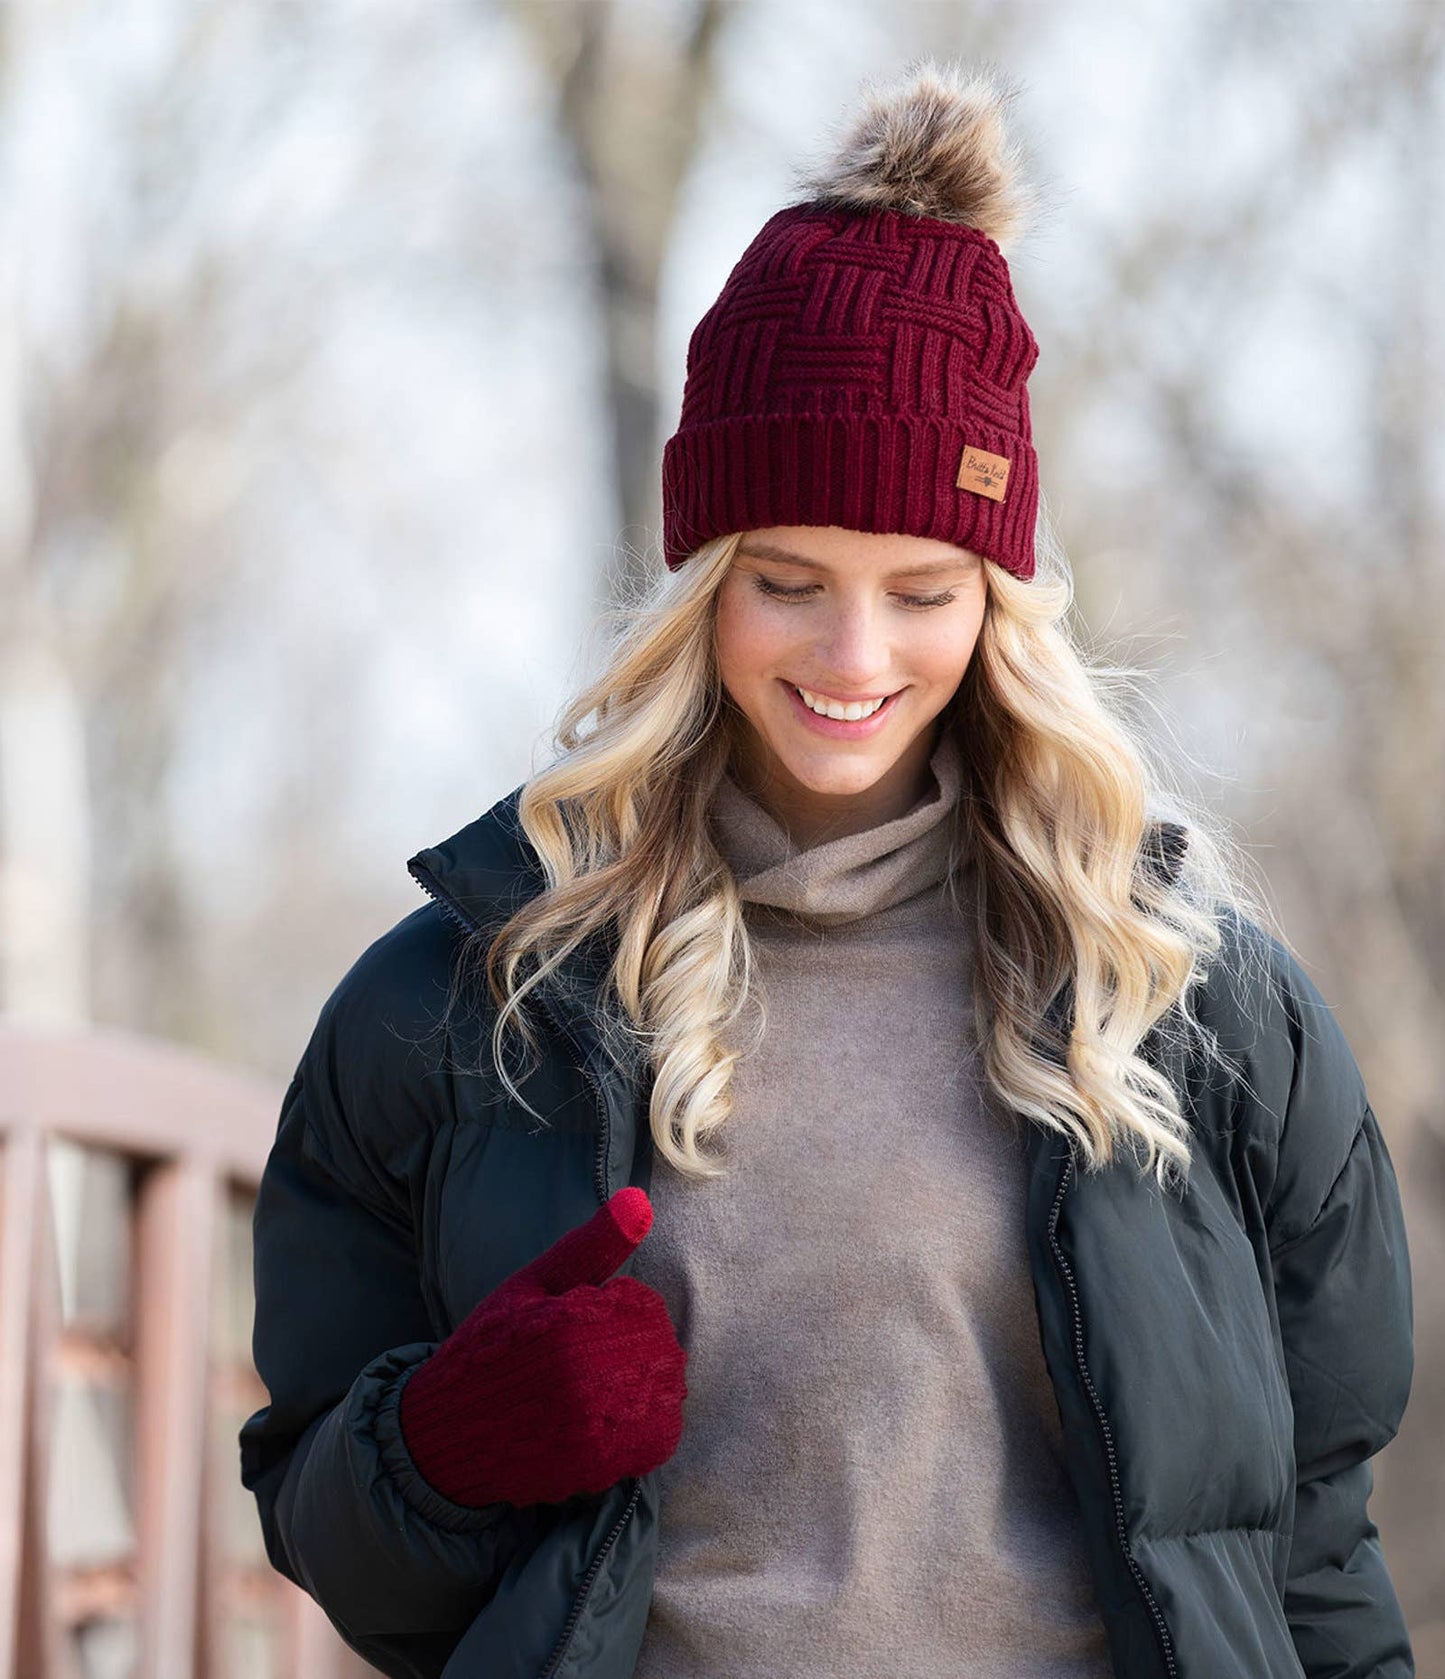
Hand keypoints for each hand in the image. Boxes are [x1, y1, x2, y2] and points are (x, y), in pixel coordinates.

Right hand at [399, 1187, 687, 1507]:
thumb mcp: (532, 1283)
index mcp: (564, 1326)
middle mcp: (581, 1380)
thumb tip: (642, 1201)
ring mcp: (590, 1431)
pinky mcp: (595, 1470)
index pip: (643, 1306)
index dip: (622, 1306)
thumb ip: (592, 1244)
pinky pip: (657, 1440)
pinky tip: (614, 1414)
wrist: (446, 1431)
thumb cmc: (491, 1346)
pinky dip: (649, 1424)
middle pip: (660, 1350)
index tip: (589, 1314)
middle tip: (596, 1351)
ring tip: (605, 1380)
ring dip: (647, 1383)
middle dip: (636, 1344)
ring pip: (665, 1393)